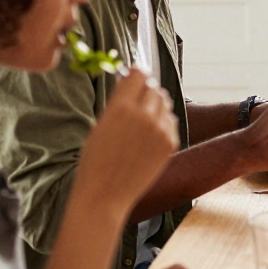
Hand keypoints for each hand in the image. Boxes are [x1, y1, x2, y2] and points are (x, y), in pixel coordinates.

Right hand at [74, 68, 178, 212]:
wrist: (105, 194)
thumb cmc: (96, 160)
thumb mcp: (101, 124)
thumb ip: (119, 103)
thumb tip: (131, 82)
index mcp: (121, 108)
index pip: (139, 74)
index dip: (136, 74)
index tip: (134, 76)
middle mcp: (144, 115)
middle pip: (154, 88)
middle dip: (146, 90)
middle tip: (138, 100)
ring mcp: (160, 130)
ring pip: (165, 104)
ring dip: (156, 106)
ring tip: (142, 120)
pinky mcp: (170, 143)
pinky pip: (171, 121)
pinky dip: (163, 123)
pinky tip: (149, 135)